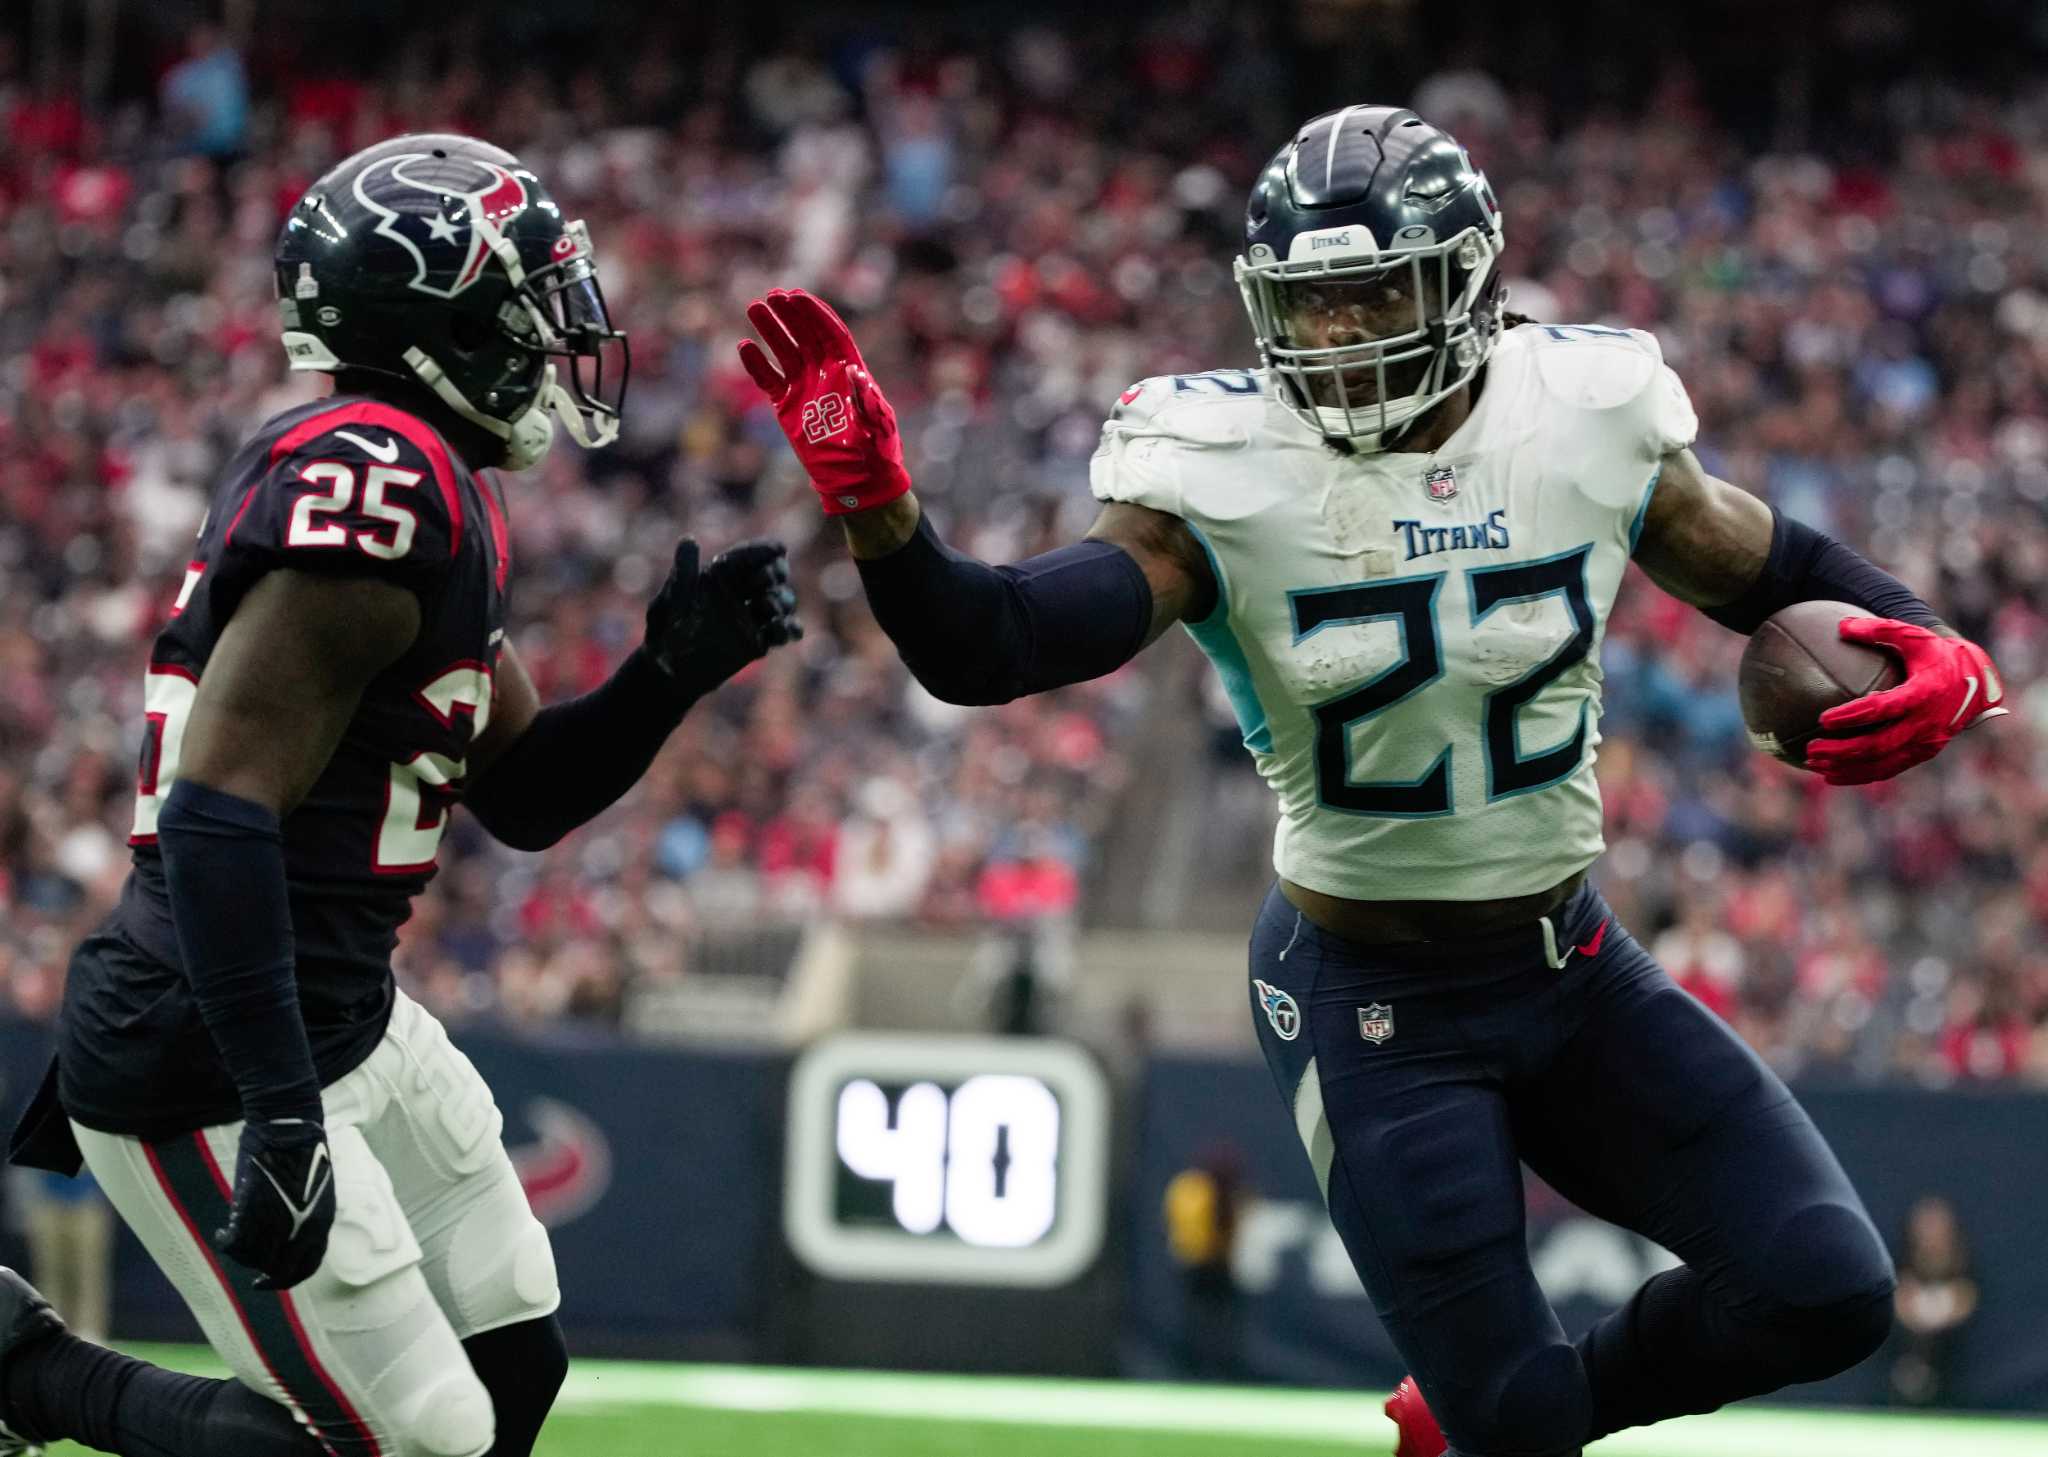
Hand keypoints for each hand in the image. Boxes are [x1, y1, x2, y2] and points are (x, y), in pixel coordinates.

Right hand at [216, 1117, 334, 1290]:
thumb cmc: (302, 1153)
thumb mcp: (314, 1193)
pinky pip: (235, 1243)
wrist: (290, 1129)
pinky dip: (226, 1242)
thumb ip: (303, 1218)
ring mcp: (277, 1223)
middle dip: (264, 1275)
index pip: (306, 1267)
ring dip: (242, 1255)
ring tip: (234, 1239)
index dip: (289, 1278)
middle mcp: (300, 1230)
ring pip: (254, 1258)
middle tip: (252, 1277)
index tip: (272, 1279)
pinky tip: (221, 1232)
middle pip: (279, 1269)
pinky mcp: (253, 1213)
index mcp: (320, 1224)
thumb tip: (286, 1238)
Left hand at [644, 538, 801, 692]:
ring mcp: (750, 617)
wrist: (669, 674)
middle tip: (768, 580)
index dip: (763, 550)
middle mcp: (738, 594)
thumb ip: (683, 573)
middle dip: (776, 573)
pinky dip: (790, 629)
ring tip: (769, 610)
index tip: (778, 549)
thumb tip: (688, 540)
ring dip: (782, 601)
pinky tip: (786, 630)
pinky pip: (782, 631)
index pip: (746, 557)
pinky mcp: (759, 641)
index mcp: (718, 577)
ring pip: (781, 600)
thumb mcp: (671, 601)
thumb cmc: (664, 633)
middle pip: (771, 574)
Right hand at [737, 289, 911, 515]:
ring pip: (785, 350)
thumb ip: (869, 403)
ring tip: (754, 307)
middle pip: (806, 335)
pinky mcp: (787, 405)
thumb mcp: (879, 428)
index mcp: (850, 371)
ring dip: (771, 329)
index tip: (798, 296)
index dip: (816, 313)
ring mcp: (805, 387)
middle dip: (791, 314)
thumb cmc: (876, 454)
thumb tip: (856, 374)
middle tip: (773, 295)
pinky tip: (744, 346)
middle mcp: (826, 373)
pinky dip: (757, 364)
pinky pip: (769, 379)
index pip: (831, 333)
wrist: (856, 480)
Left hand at [1805, 618, 2005, 784]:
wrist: (1977, 681)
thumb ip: (1879, 630)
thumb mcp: (1913, 636)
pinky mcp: (1923, 753)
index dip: (1854, 716)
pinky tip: (1831, 776)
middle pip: (1880, 744)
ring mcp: (1927, 742)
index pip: (1885, 709)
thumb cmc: (1937, 654)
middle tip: (1811, 749)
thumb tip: (1841, 626)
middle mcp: (1928, 723)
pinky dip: (1860, 775)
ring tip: (1812, 764)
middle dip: (1843, 751)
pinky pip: (1890, 769)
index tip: (1823, 719)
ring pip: (1883, 763)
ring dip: (1846, 768)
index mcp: (1925, 693)